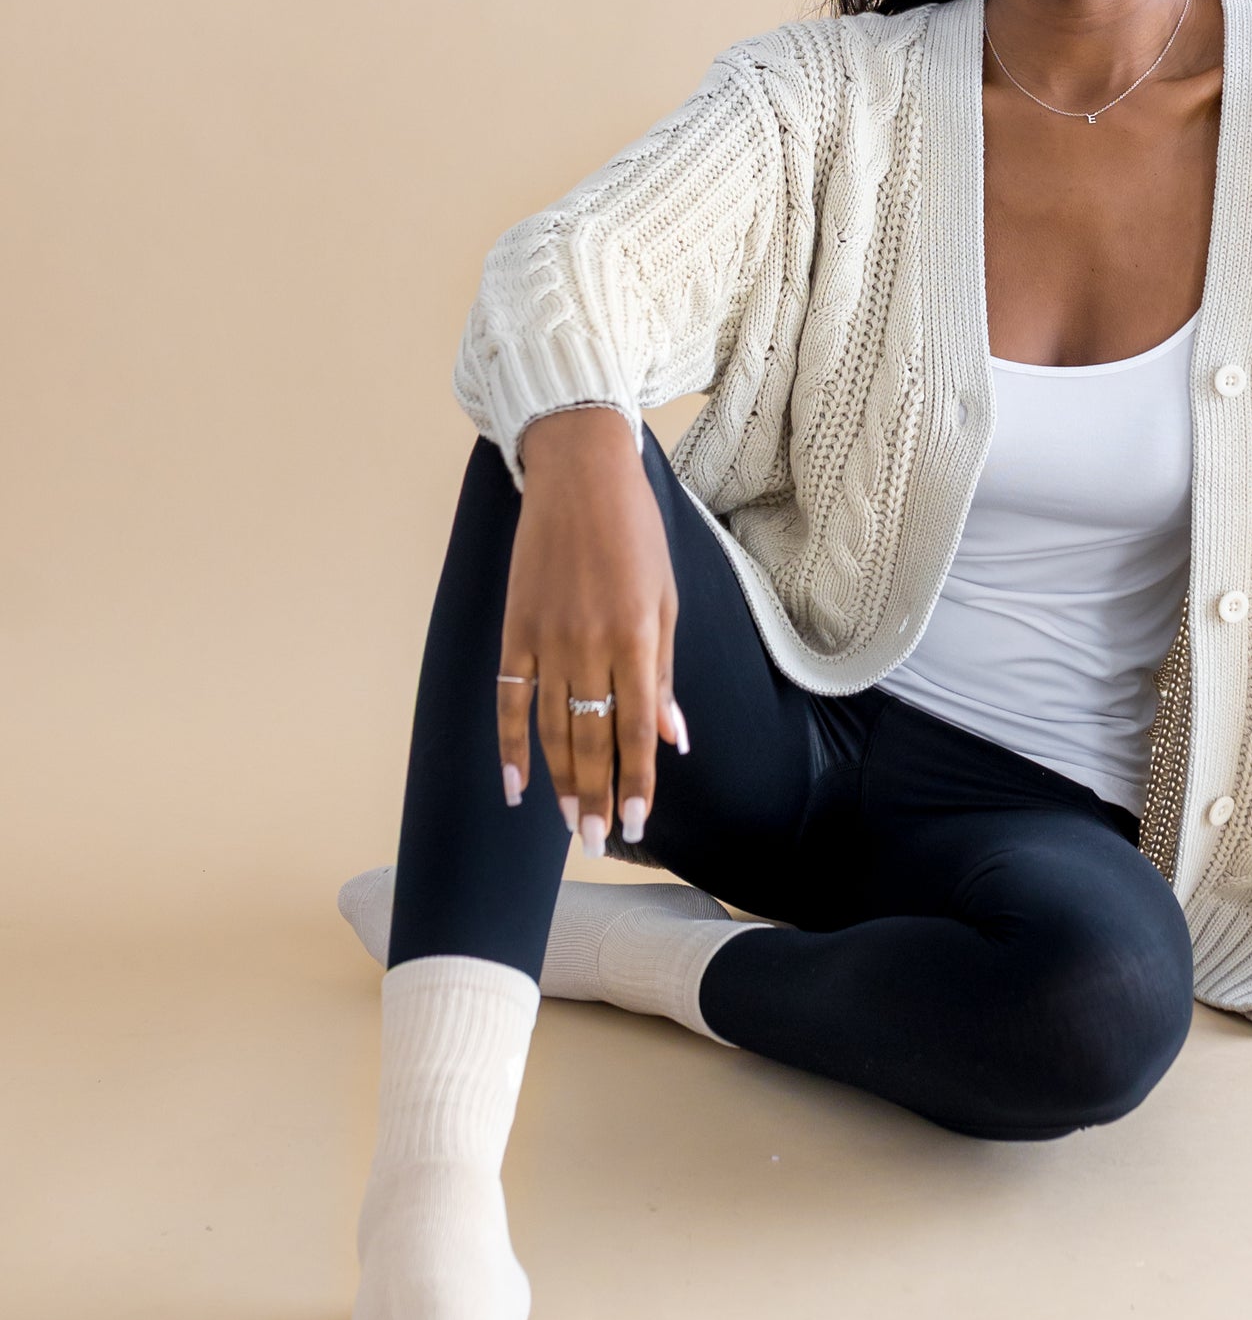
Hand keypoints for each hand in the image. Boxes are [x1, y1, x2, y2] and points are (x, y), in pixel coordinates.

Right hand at [495, 408, 686, 853]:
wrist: (579, 474)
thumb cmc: (635, 535)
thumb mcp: (667, 600)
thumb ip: (664, 673)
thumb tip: (674, 737)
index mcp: (637, 638)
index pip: (638, 729)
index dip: (638, 781)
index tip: (639, 824)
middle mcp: (591, 645)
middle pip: (591, 739)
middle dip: (597, 798)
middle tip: (599, 845)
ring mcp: (547, 638)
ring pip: (550, 728)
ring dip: (561, 783)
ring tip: (571, 826)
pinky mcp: (515, 628)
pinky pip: (509, 698)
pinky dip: (510, 745)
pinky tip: (516, 786)